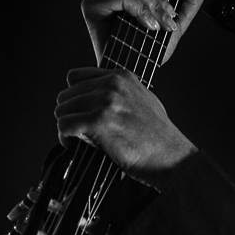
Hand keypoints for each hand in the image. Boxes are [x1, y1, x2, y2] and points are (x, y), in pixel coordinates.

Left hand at [54, 67, 195, 188]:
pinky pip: (64, 125)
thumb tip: (99, 101)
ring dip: (65, 126)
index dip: (74, 98)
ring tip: (75, 140)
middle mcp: (111, 85)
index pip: (76, 77)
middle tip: (77, 133)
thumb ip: (122, 95)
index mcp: (121, 77)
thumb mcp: (144, 102)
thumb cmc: (160, 139)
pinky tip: (72, 145)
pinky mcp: (99, 121)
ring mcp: (105, 102)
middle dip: (69, 115)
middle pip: (66, 95)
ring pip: (62, 110)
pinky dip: (63, 137)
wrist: (173, 158)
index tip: (80, 114)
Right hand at [82, 0, 202, 65]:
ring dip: (152, 4)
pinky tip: (147, 25)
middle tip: (167, 18)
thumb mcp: (177, 23)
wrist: (133, 74)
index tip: (166, 2)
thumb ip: (189, 0)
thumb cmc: (148, 52)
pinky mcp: (91, 4)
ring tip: (158, 25)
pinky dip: (140, 9)